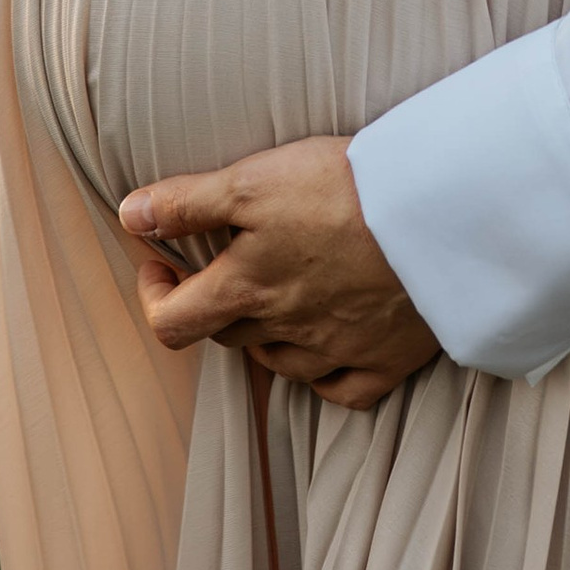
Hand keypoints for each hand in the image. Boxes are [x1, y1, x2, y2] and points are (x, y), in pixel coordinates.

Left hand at [118, 135, 439, 410]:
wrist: (440, 213)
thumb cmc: (345, 187)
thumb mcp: (254, 179)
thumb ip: (187, 202)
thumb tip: (129, 216)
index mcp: (246, 289)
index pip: (172, 323)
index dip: (155, 296)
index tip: (161, 264)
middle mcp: (285, 330)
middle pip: (229, 335)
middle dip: (216, 302)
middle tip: (229, 262)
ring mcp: (337, 351)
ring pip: (281, 362)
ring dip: (267, 335)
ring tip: (278, 293)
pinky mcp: (387, 360)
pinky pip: (343, 389)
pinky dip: (327, 375)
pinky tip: (328, 347)